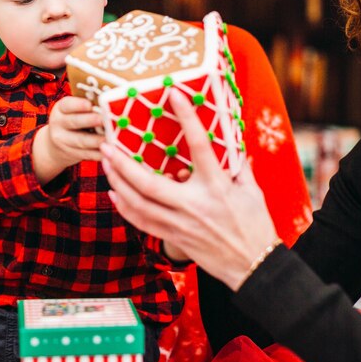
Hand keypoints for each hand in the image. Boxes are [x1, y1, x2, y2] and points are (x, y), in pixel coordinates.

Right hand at [33, 96, 103, 183]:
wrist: (55, 146)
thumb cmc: (74, 120)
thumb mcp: (74, 111)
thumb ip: (89, 105)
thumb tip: (111, 100)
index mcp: (61, 109)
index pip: (67, 105)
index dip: (78, 105)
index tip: (89, 104)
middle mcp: (59, 124)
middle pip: (74, 122)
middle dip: (90, 120)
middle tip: (103, 119)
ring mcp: (64, 141)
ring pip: (81, 140)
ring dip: (97, 140)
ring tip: (110, 138)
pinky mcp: (72, 154)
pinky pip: (87, 154)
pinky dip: (99, 153)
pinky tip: (110, 150)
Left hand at [101, 89, 278, 290]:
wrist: (253, 266)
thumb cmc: (256, 226)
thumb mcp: (253, 191)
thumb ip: (241, 167)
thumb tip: (235, 146)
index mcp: (217, 185)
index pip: (200, 145)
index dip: (187, 118)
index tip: (174, 95)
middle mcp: (195, 204)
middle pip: (150, 183)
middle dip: (124, 164)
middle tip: (107, 145)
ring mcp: (181, 223)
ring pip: (140, 204)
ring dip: (118, 184)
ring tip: (105, 165)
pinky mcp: (175, 238)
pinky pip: (144, 223)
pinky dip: (126, 208)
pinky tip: (115, 195)